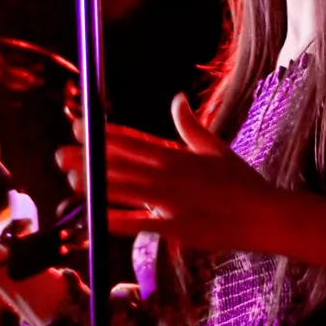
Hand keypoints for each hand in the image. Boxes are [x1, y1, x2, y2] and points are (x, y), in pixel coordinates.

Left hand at [56, 94, 278, 252]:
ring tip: (70, 179)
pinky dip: (113, 219)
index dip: (102, 133)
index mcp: (176, 153)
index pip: (131, 140)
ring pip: (123, 189)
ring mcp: (170, 200)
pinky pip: (137, 223)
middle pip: (120, 162)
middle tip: (60, 153)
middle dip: (88, 157)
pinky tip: (92, 217)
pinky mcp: (174, 227)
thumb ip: (190, 125)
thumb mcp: (215, 148)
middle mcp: (169, 173)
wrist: (266, 215)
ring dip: (94, 184)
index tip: (78, 125)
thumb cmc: (241, 181)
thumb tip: (177, 98)